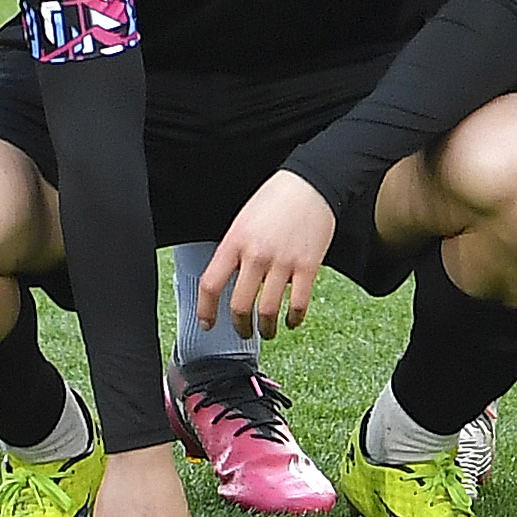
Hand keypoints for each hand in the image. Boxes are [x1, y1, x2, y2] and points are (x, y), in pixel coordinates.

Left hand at [194, 172, 335, 339]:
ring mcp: (282, 262)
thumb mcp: (243, 222)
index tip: (208, 324)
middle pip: (239, 305)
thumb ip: (235, 251)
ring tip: (267, 331)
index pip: (211, 284)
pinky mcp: (308, 266)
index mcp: (235, 242)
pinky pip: (298, 304)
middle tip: (242, 332)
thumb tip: (229, 281)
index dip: (206, 310)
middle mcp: (256, 254)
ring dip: (266, 329)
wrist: (310, 185)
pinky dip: (293, 319)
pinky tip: (292, 320)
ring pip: (267, 311)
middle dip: (239, 326)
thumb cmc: (275, 200)